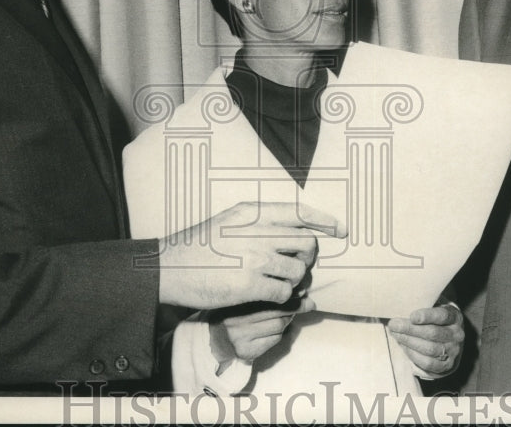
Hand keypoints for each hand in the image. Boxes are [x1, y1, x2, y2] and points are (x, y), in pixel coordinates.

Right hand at [158, 201, 344, 308]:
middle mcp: (257, 231)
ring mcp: (254, 258)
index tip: (340, 230)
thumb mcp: (230, 219)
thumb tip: (293, 228)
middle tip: (294, 265)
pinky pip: (283, 293)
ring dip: (294, 281)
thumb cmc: (200, 245)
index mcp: (253, 212)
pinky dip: (283, 298)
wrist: (171, 267)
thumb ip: (259, 221)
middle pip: (306, 243)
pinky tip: (269, 295)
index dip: (325, 220)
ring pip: (298, 271)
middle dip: (306, 258)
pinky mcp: (249, 285)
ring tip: (278, 283)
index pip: (300, 212)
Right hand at [209, 296, 315, 365]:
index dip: (290, 293)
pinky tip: (274, 330)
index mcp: (236, 300)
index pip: (269, 293)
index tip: (303, 291)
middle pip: (277, 310)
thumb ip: (265, 292)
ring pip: (279, 325)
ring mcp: (242, 336)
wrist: (213, 340)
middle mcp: (236, 317)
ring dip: (287, 320)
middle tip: (308, 303)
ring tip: (286, 316)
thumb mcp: (244, 297)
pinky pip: (274, 340)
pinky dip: (280, 334)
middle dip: (297, 306)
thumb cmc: (233, 314)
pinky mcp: (248, 351)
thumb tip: (300, 290)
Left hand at [387, 304, 463, 377]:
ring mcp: (454, 351)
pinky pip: (427, 362)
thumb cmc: (436, 320)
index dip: (427, 316)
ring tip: (396, 334)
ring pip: (429, 349)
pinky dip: (413, 354)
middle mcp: (457, 334)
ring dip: (409, 342)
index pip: (442, 316)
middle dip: (410, 329)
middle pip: (432, 333)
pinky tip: (404, 346)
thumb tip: (400, 306)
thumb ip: (422, 306)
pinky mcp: (447, 365)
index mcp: (455, 317)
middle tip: (393, 325)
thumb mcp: (435, 308)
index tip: (412, 317)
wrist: (449, 341)